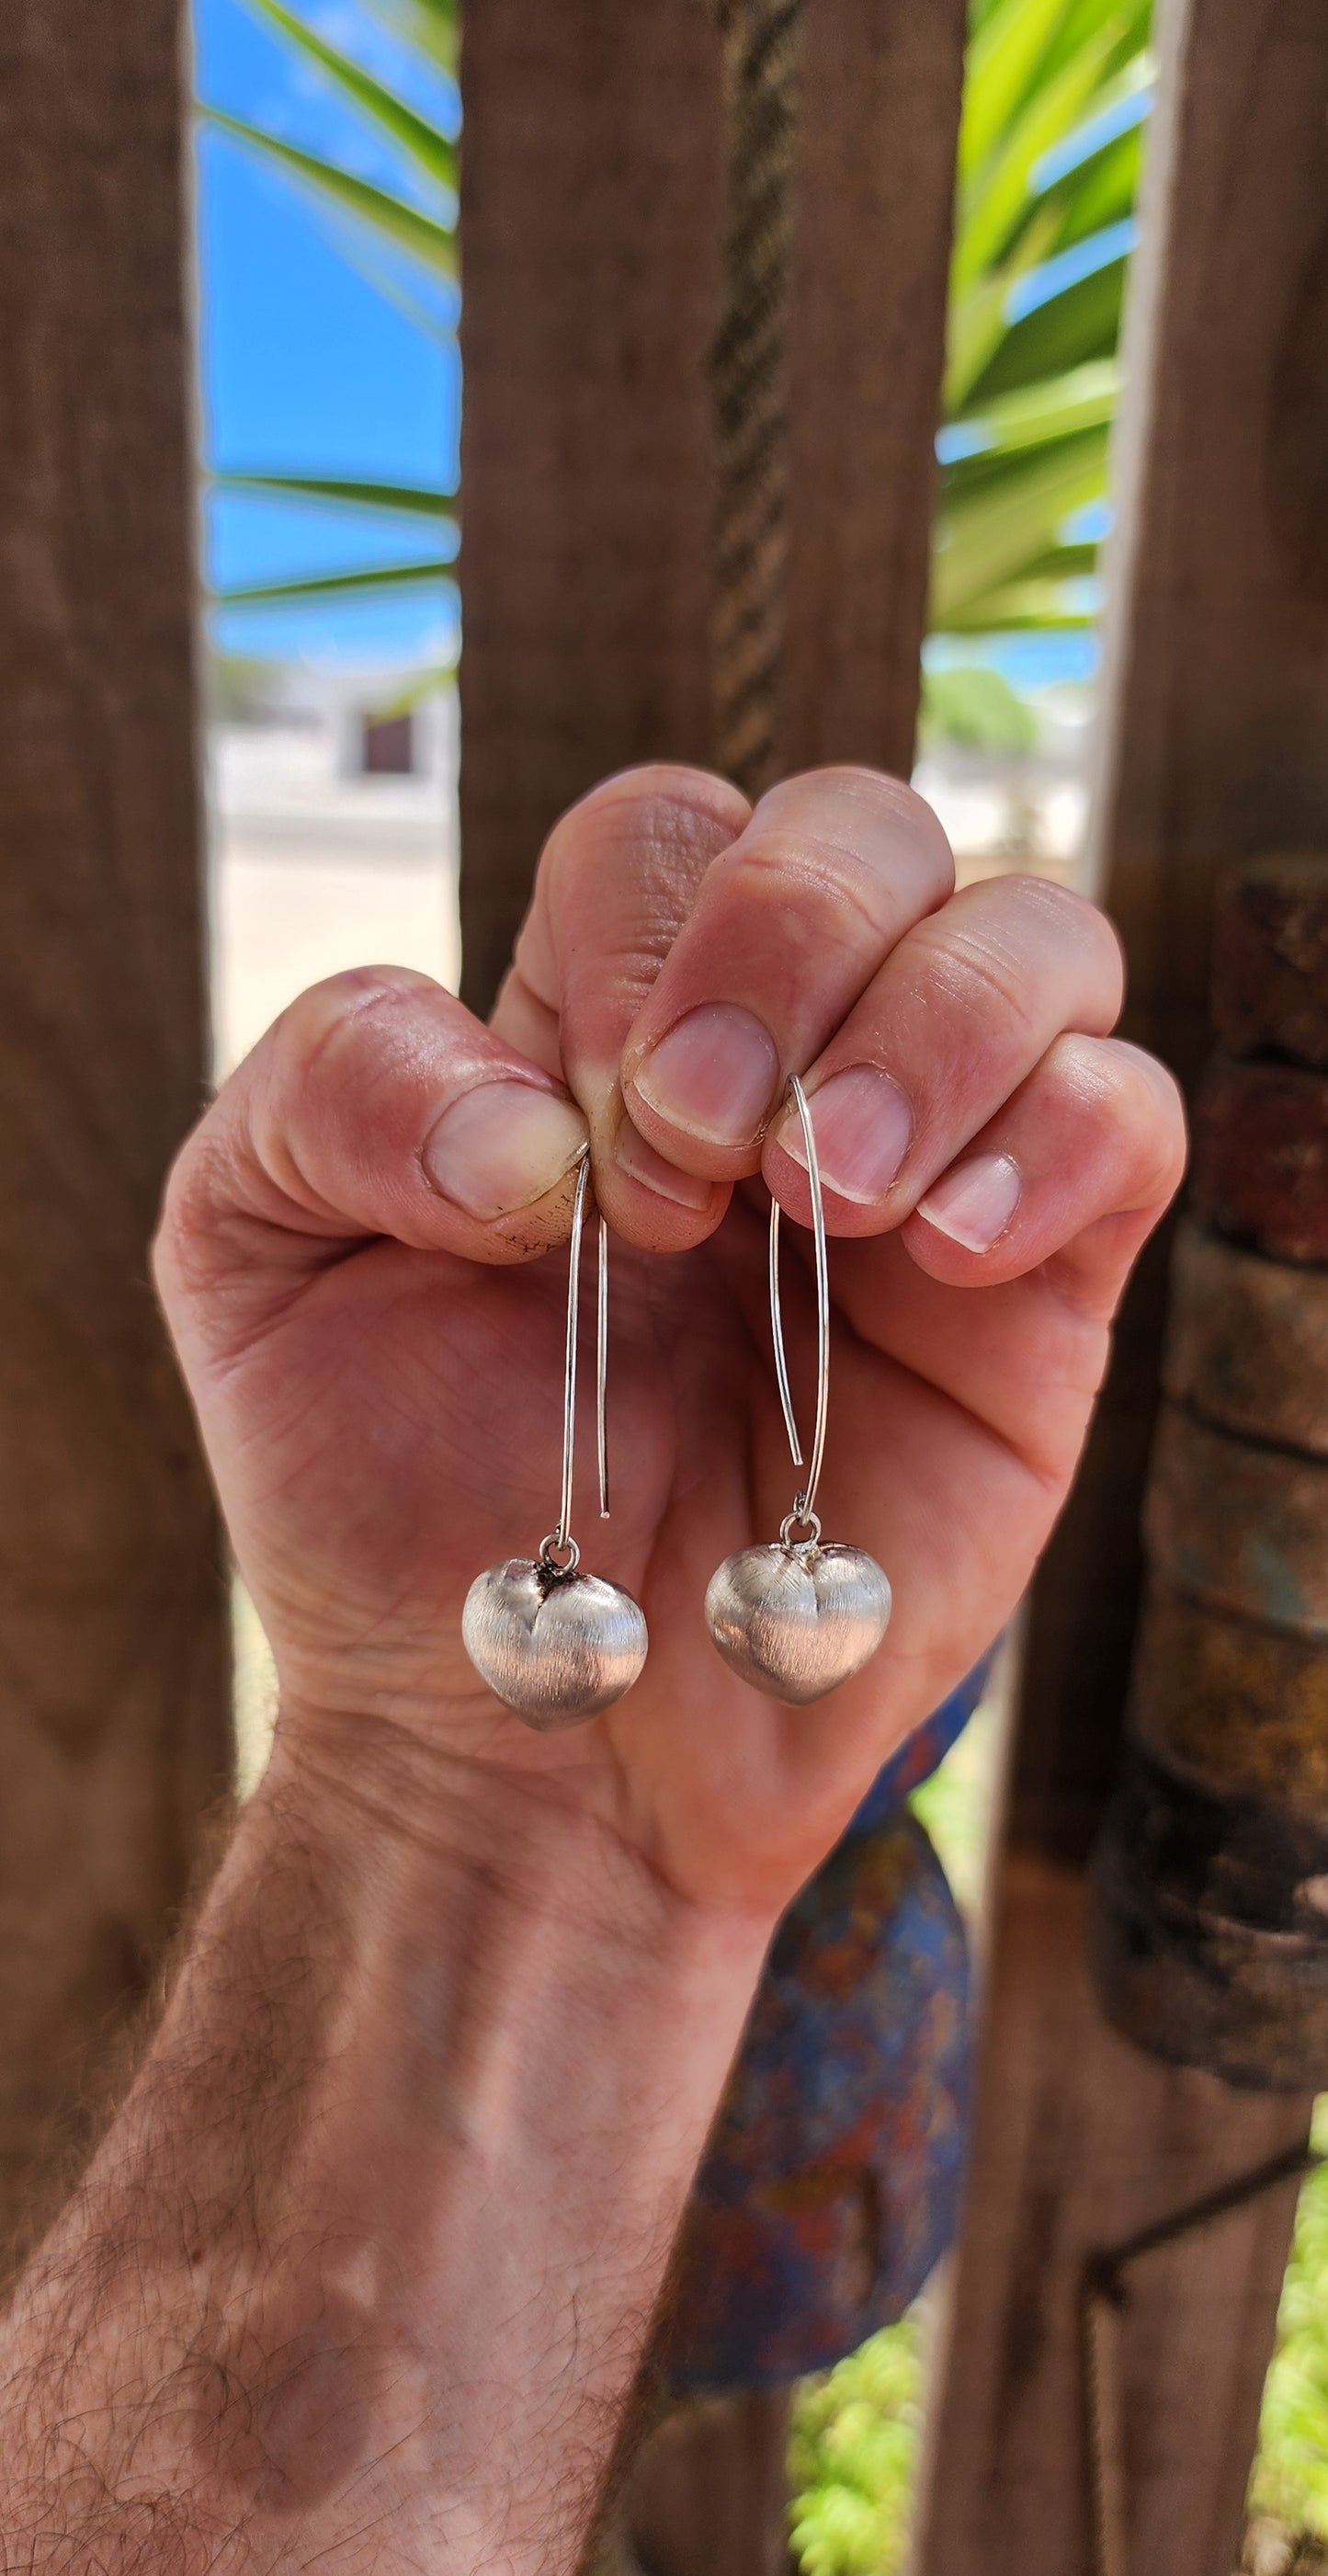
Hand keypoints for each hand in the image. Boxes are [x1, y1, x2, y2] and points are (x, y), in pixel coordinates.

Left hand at [155, 764, 1183, 1917]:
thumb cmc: (393, 1502)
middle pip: (868, 825)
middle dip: (792, 948)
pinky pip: (1131, 1116)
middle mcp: (781, 1066)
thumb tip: (535, 1110)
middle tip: (704, 1163)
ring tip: (831, 1206)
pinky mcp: (1036, 1302)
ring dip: (933, 1031)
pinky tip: (947, 1250)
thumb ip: (332, 1084)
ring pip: (1039, 934)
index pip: (671, 832)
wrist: (524, 1750)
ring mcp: (922, 1172)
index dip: (643, 939)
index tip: (585, 1163)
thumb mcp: (253, 1257)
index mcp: (595, 1027)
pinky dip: (1058, 1137)